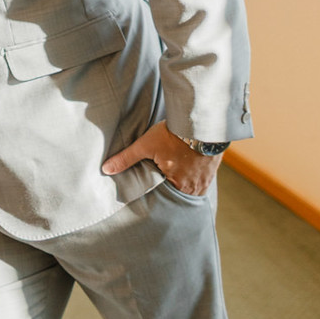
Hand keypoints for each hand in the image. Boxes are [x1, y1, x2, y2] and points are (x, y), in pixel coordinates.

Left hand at [102, 120, 221, 196]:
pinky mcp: (213, 169)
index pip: (166, 197)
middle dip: (172, 189)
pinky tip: (190, 169)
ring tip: (177, 176)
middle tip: (165, 182)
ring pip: (192, 188)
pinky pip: (203, 180)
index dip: (159, 192)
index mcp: (178, 185)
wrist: (201, 121)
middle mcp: (194, 187)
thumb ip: (126, 158)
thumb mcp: (146, 145)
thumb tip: (106, 169)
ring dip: (185, 184)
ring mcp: (206, 179)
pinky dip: (196, 177)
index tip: (154, 188)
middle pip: (180, 194)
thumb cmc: (173, 134)